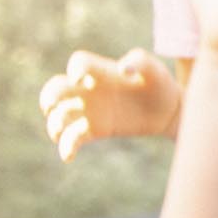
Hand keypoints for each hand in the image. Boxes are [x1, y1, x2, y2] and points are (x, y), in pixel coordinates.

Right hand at [38, 48, 181, 161]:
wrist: (168, 109)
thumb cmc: (158, 83)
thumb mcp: (154, 68)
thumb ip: (139, 61)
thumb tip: (123, 68)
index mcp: (101, 70)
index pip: (79, 63)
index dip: (74, 69)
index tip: (80, 79)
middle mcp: (89, 89)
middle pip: (57, 88)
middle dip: (49, 95)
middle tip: (50, 105)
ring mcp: (90, 110)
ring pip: (60, 115)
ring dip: (54, 124)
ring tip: (58, 133)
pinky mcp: (96, 129)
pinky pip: (73, 137)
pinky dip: (66, 147)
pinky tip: (67, 156)